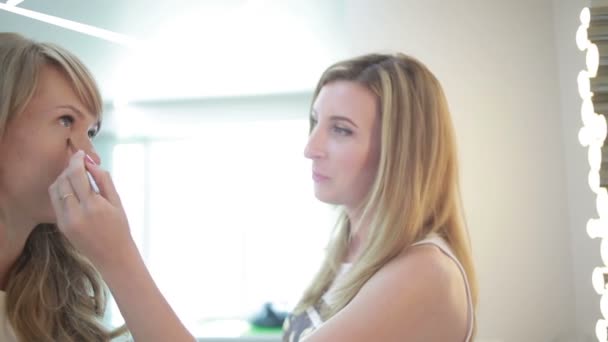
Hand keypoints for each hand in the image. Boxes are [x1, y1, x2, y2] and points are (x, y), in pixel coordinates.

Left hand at [48, 150, 134, 272]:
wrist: (113, 257)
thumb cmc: (120, 228)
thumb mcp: (117, 202)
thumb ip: (103, 180)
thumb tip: (90, 163)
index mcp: (93, 205)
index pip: (76, 174)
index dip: (76, 160)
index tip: (80, 153)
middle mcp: (76, 213)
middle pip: (63, 180)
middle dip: (69, 168)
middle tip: (79, 163)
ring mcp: (65, 221)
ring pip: (55, 190)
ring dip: (63, 178)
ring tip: (76, 176)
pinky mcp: (61, 226)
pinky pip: (56, 202)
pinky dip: (61, 191)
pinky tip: (73, 190)